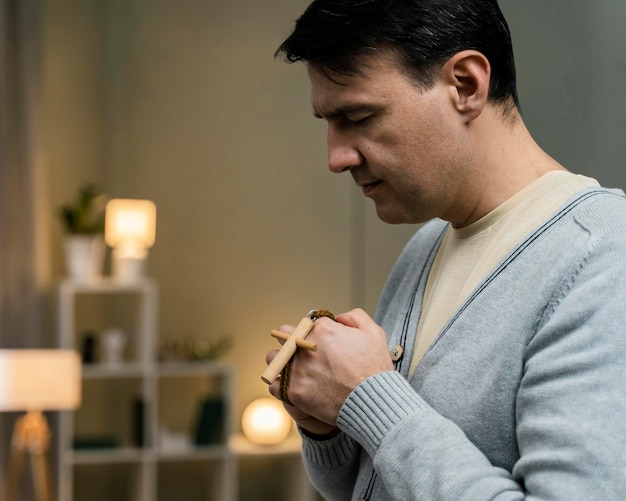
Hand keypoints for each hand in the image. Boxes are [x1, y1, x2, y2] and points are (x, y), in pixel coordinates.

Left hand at [265, 308, 393, 431]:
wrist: (373, 402)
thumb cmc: (375, 369)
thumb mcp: (374, 333)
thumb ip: (355, 317)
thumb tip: (338, 318)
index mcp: (322, 329)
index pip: (304, 324)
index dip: (311, 334)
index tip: (317, 345)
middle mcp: (305, 346)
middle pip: (284, 336)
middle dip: (291, 343)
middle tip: (302, 355)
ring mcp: (298, 369)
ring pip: (274, 358)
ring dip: (281, 362)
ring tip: (293, 371)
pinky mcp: (294, 391)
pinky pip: (274, 385)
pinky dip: (280, 386)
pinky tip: (292, 387)